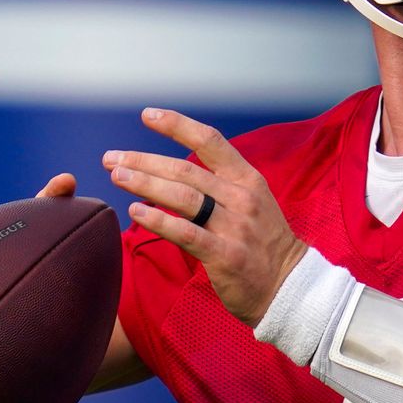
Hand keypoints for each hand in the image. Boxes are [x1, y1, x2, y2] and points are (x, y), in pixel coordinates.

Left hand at [103, 108, 306, 326]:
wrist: (290, 286)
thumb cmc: (262, 244)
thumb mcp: (253, 202)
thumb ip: (219, 186)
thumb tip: (170, 173)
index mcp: (247, 179)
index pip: (210, 141)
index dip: (177, 125)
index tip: (147, 115)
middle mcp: (241, 197)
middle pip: (186, 170)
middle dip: (145, 161)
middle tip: (112, 158)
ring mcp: (235, 226)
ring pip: (184, 197)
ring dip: (146, 184)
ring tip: (117, 177)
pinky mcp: (226, 255)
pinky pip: (187, 233)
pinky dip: (160, 221)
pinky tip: (135, 212)